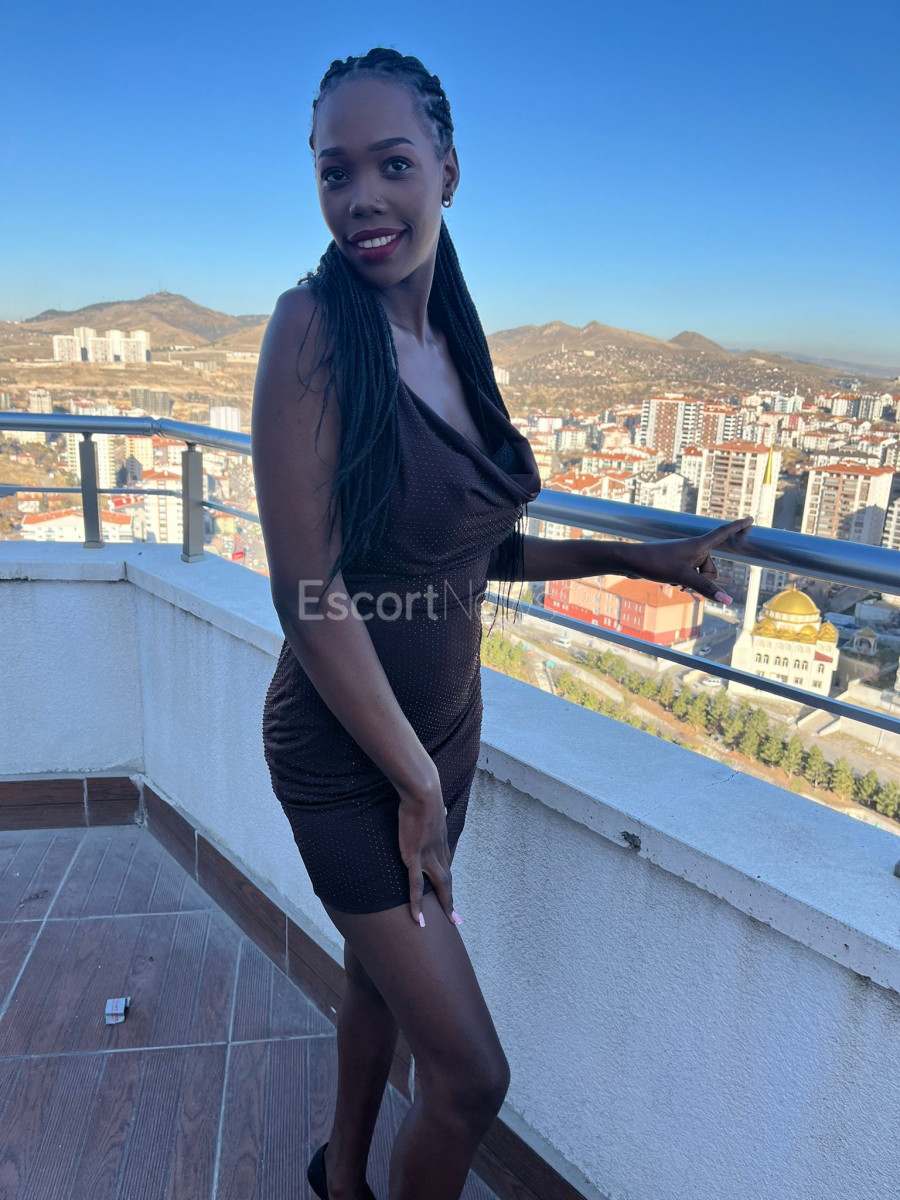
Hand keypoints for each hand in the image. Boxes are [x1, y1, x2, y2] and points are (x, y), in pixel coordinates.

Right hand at [396, 770, 459, 928]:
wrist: (422, 792)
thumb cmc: (422, 793)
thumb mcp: (430, 806)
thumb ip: (434, 813)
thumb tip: (440, 808)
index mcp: (440, 840)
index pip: (445, 864)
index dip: (447, 879)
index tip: (449, 891)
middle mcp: (438, 850)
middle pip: (447, 880)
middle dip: (451, 899)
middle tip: (457, 918)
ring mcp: (427, 855)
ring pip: (439, 885)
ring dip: (445, 905)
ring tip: (448, 922)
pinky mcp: (414, 857)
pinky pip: (416, 886)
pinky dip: (417, 904)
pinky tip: (418, 919)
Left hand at [626, 515, 753, 602]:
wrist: (631, 561)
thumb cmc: (656, 563)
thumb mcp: (683, 577)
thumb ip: (706, 589)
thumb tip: (728, 600)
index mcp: (699, 545)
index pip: (723, 533)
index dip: (738, 527)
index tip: (751, 519)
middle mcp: (694, 549)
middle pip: (711, 570)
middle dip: (702, 581)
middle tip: (683, 581)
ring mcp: (685, 557)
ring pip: (700, 576)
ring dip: (691, 584)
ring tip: (674, 583)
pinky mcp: (676, 564)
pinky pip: (689, 577)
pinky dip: (683, 583)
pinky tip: (669, 584)